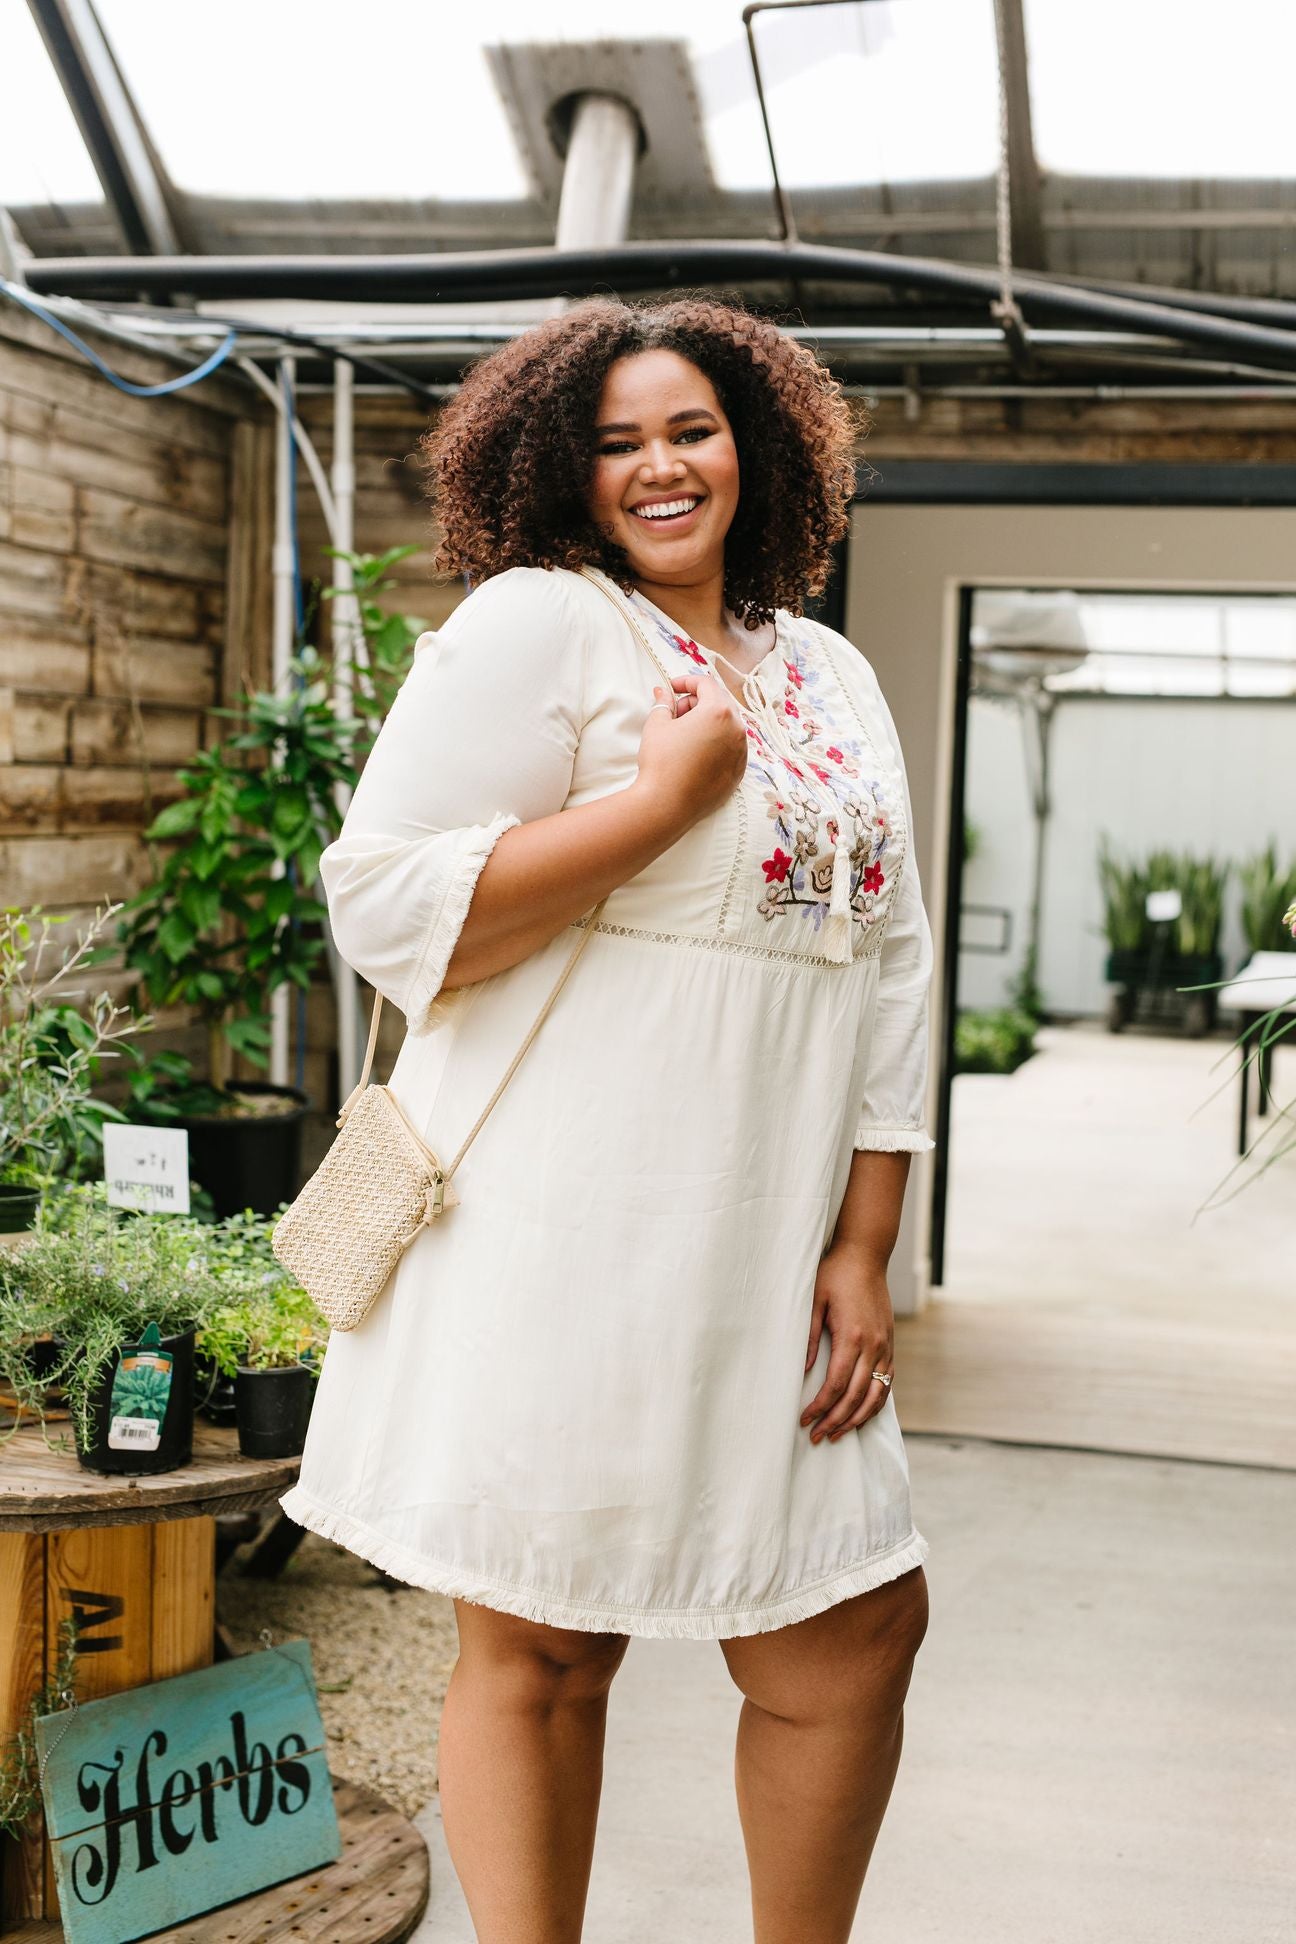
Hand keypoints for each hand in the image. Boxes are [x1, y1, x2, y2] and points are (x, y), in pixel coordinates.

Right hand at [633, 671, 747, 831]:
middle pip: (719, 703)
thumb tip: (662, 692)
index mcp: (718, 711)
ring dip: (707, 722)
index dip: (687, 681)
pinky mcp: (739, 772)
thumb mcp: (657, 725)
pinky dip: (716, 742)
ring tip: (683, 734)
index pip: (706, 684)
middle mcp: (736, 729)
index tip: (672, 688)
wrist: (667, 804)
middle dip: (696, 702)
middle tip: (674, 713)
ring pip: (727, 725)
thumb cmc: (661, 762)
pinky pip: (730, 747)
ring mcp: (741, 752)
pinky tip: (695, 752)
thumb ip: (663, 703)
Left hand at [801, 1241, 894, 1442]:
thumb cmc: (834, 1275)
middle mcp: (873, 1345)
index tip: (804, 1420)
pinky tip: (861, 1414)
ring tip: (838, 1434)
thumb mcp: (813, 1301)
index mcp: (852, 1336)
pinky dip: (875, 1403)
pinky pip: (886, 1382)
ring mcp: (885, 1346)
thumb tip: (802, 1372)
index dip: (820, 1407)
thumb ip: (808, 1337)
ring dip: (857, 1418)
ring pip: (876, 1394)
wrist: (865, 1255)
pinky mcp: (889, 1344)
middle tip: (817, 1437)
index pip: (836, 1385)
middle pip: (856, 1396)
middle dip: (836, 1420)